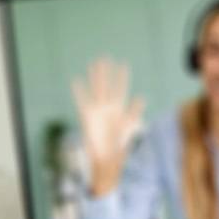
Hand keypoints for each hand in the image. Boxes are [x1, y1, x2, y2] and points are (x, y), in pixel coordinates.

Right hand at [68, 59, 145, 198]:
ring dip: (94, 78)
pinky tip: (76, 81)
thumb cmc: (119, 149)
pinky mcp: (87, 117)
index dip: (122, 77)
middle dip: (106, 73)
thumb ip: (133, 112)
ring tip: (93, 64)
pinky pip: (82, 101)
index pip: (121, 90)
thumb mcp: (128, 129)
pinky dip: (79, 92)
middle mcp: (108, 108)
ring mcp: (97, 112)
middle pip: (106, 86)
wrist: (105, 161)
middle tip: (104, 57)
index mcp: (119, 110)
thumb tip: (142, 97)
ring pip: (95, 90)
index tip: (123, 64)